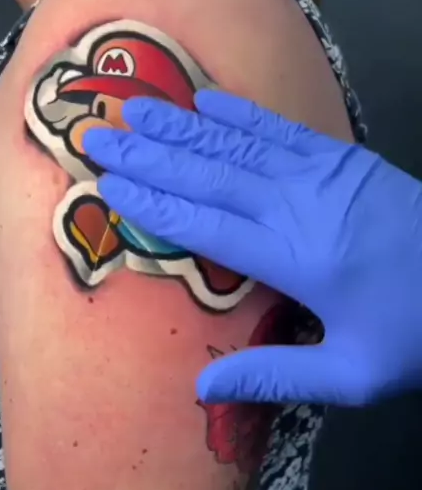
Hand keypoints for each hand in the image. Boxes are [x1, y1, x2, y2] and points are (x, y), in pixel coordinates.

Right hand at [83, 90, 421, 405]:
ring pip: (238, 147)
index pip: (207, 227)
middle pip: (210, 176)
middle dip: (150, 155)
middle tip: (99, 134)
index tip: (109, 185)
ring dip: (182, 127)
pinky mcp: (343, 160)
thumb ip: (276, 374)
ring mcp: (323, 176)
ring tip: (136, 109)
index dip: (154, 203)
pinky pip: (282, 131)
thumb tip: (201, 390)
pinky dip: (241, 114)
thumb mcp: (353, 375)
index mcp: (296, 260)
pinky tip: (207, 99)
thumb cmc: (417, 332)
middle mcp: (300, 208)